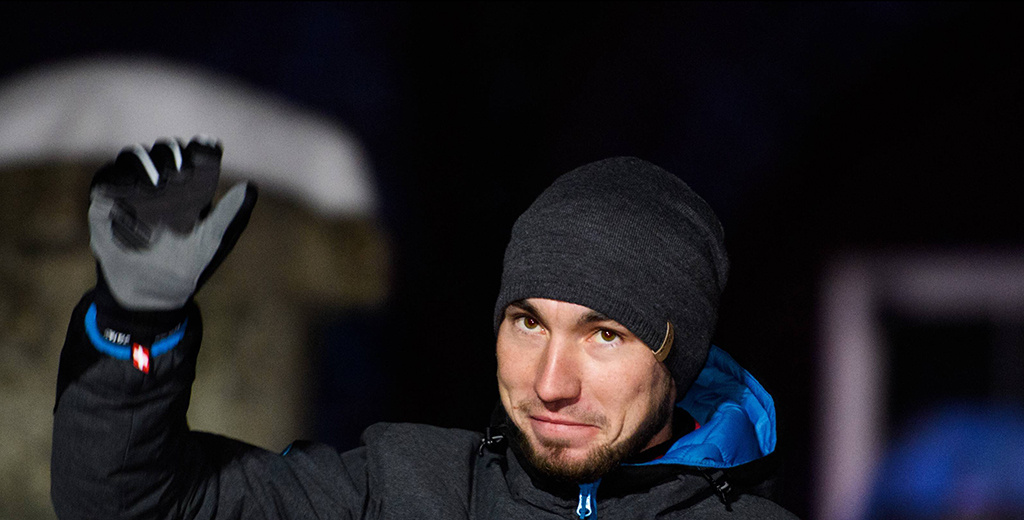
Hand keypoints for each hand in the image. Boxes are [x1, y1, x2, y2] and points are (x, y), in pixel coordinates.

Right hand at [89, 137, 257, 310]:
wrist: (150, 293)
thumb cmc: (188, 267)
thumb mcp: (213, 243)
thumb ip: (231, 215)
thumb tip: (250, 187)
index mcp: (190, 188)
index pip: (194, 155)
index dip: (201, 149)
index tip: (208, 147)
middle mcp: (161, 183)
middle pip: (164, 151)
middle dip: (171, 154)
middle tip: (178, 170)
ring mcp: (132, 190)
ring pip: (134, 158)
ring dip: (144, 163)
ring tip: (155, 183)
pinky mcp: (106, 202)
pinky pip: (105, 178)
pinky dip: (115, 177)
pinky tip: (130, 189)